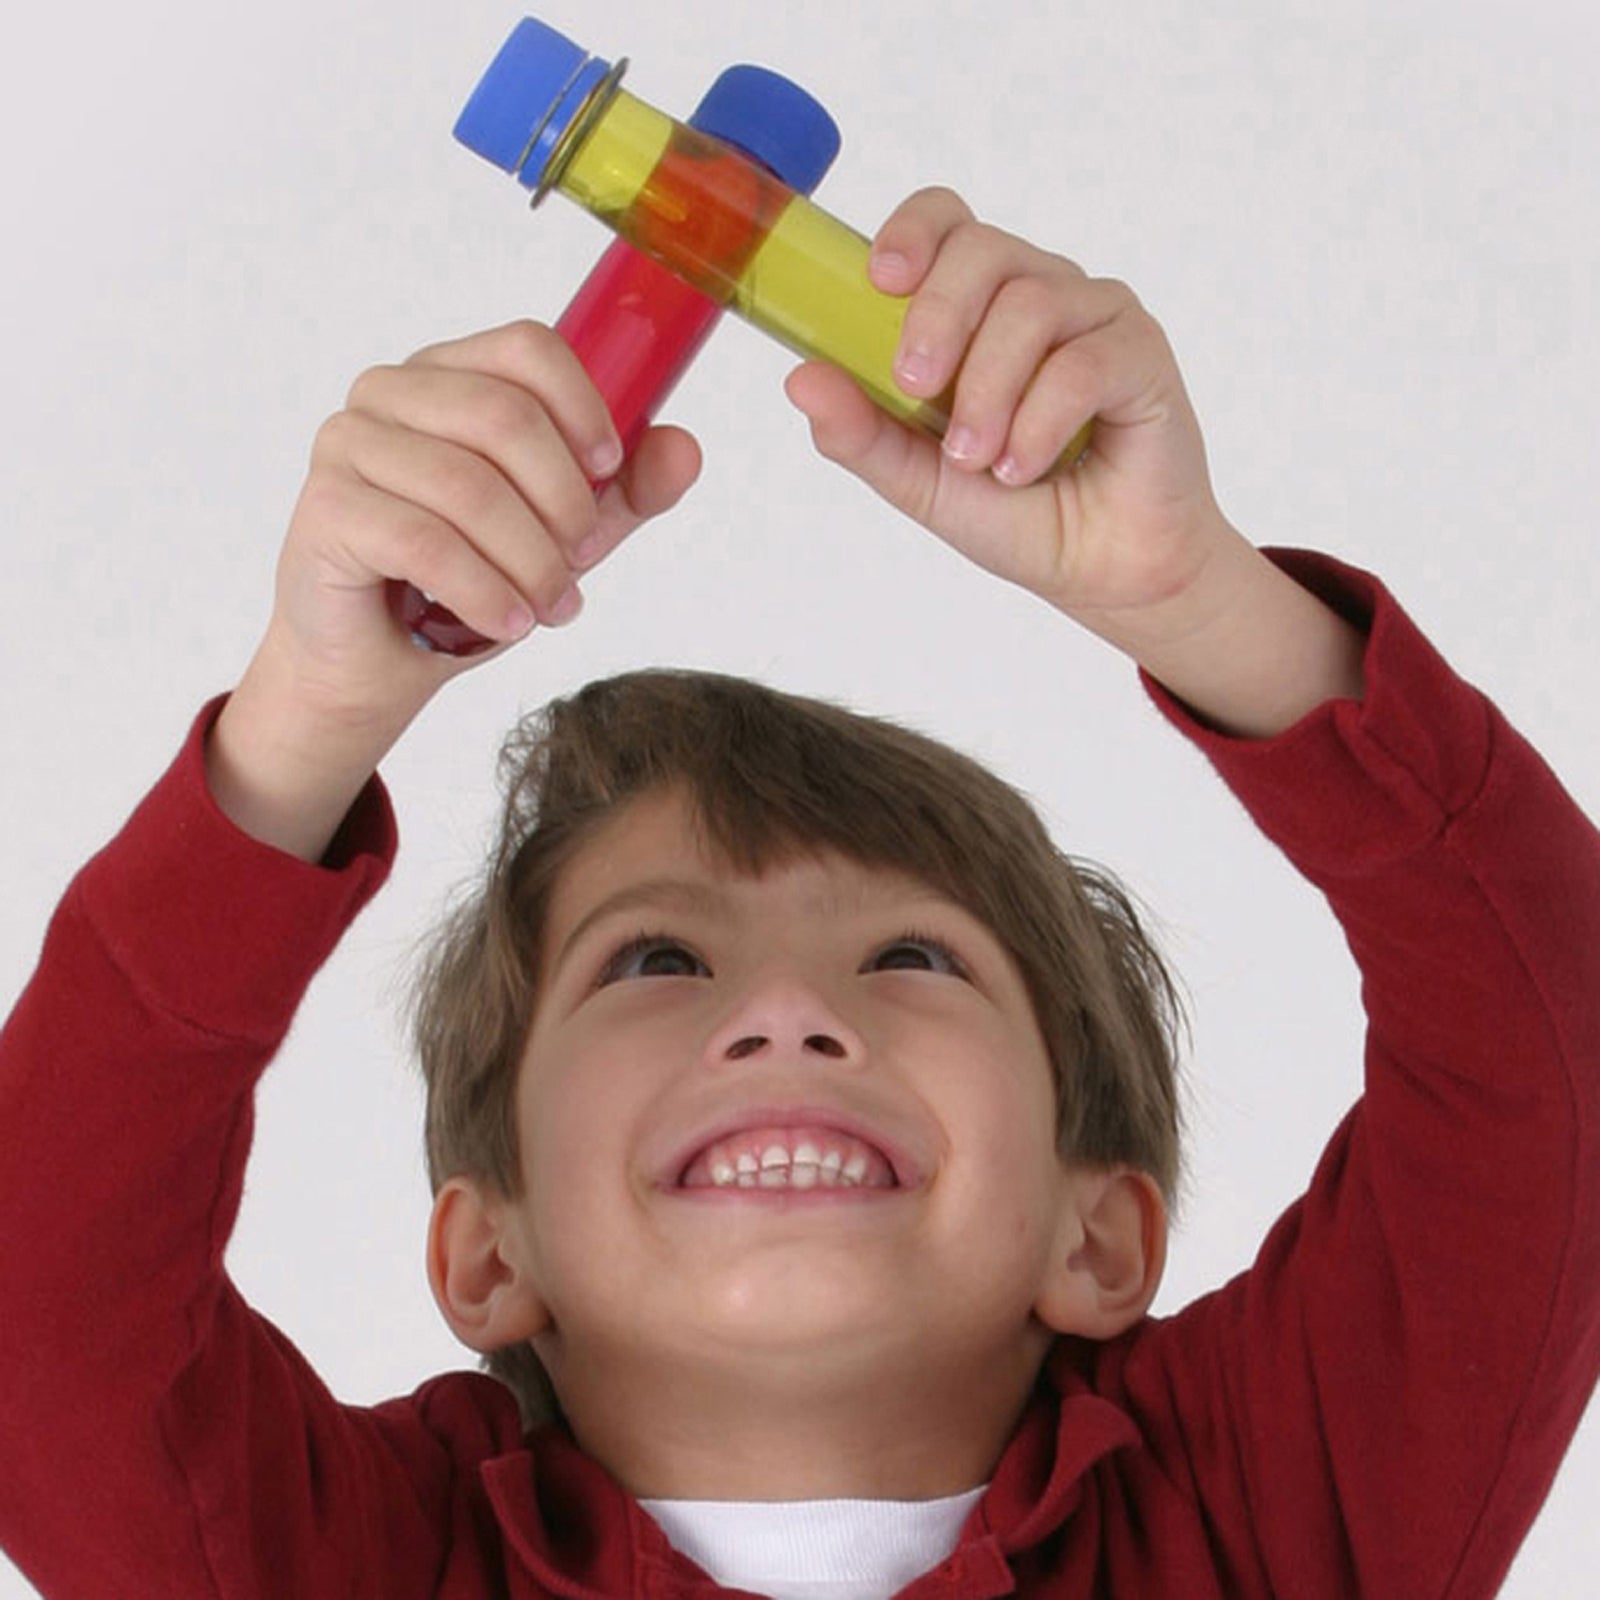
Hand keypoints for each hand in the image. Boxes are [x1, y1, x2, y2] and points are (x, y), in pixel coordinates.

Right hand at [271, 319, 698, 722]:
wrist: (380, 661)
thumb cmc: (467, 581)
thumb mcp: (564, 533)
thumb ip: (625, 490)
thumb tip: (685, 448)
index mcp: (448, 375)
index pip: (527, 347)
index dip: (584, 407)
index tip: (610, 469)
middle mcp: (389, 393)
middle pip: (504, 416)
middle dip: (565, 502)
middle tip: (582, 561)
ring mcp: (347, 444)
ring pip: (469, 487)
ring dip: (530, 560)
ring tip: (552, 606)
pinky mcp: (325, 509)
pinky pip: (425, 542)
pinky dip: (484, 590)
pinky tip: (510, 622)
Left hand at [787, 191, 1365, 737]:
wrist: (1100, 571)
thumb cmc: (1016, 513)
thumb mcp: (919, 480)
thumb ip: (863, 433)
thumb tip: (798, 380)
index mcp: (980, 306)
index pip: (947, 224)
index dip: (912, 232)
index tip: (881, 279)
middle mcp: (1040, 293)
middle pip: (981, 250)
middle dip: (937, 318)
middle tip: (915, 389)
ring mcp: (1095, 317)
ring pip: (1031, 304)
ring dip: (988, 391)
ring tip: (977, 460)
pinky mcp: (1141, 354)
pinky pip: (1084, 362)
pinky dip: (1040, 421)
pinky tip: (1021, 468)